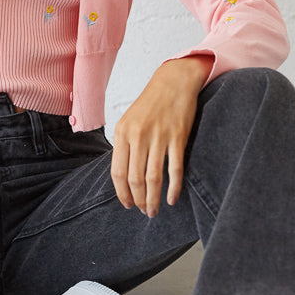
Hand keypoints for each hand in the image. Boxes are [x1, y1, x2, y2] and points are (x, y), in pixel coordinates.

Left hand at [110, 55, 212, 216]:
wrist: (173, 82)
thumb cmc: (151, 104)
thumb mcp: (129, 120)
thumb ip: (125, 144)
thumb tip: (123, 174)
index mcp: (122, 132)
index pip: (117, 172)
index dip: (122, 192)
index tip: (127, 204)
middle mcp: (138, 135)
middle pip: (135, 178)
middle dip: (138, 200)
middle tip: (144, 211)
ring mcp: (158, 136)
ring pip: (153, 177)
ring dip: (153, 199)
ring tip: (154, 210)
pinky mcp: (178, 137)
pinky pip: (174, 168)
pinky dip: (173, 188)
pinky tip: (171, 199)